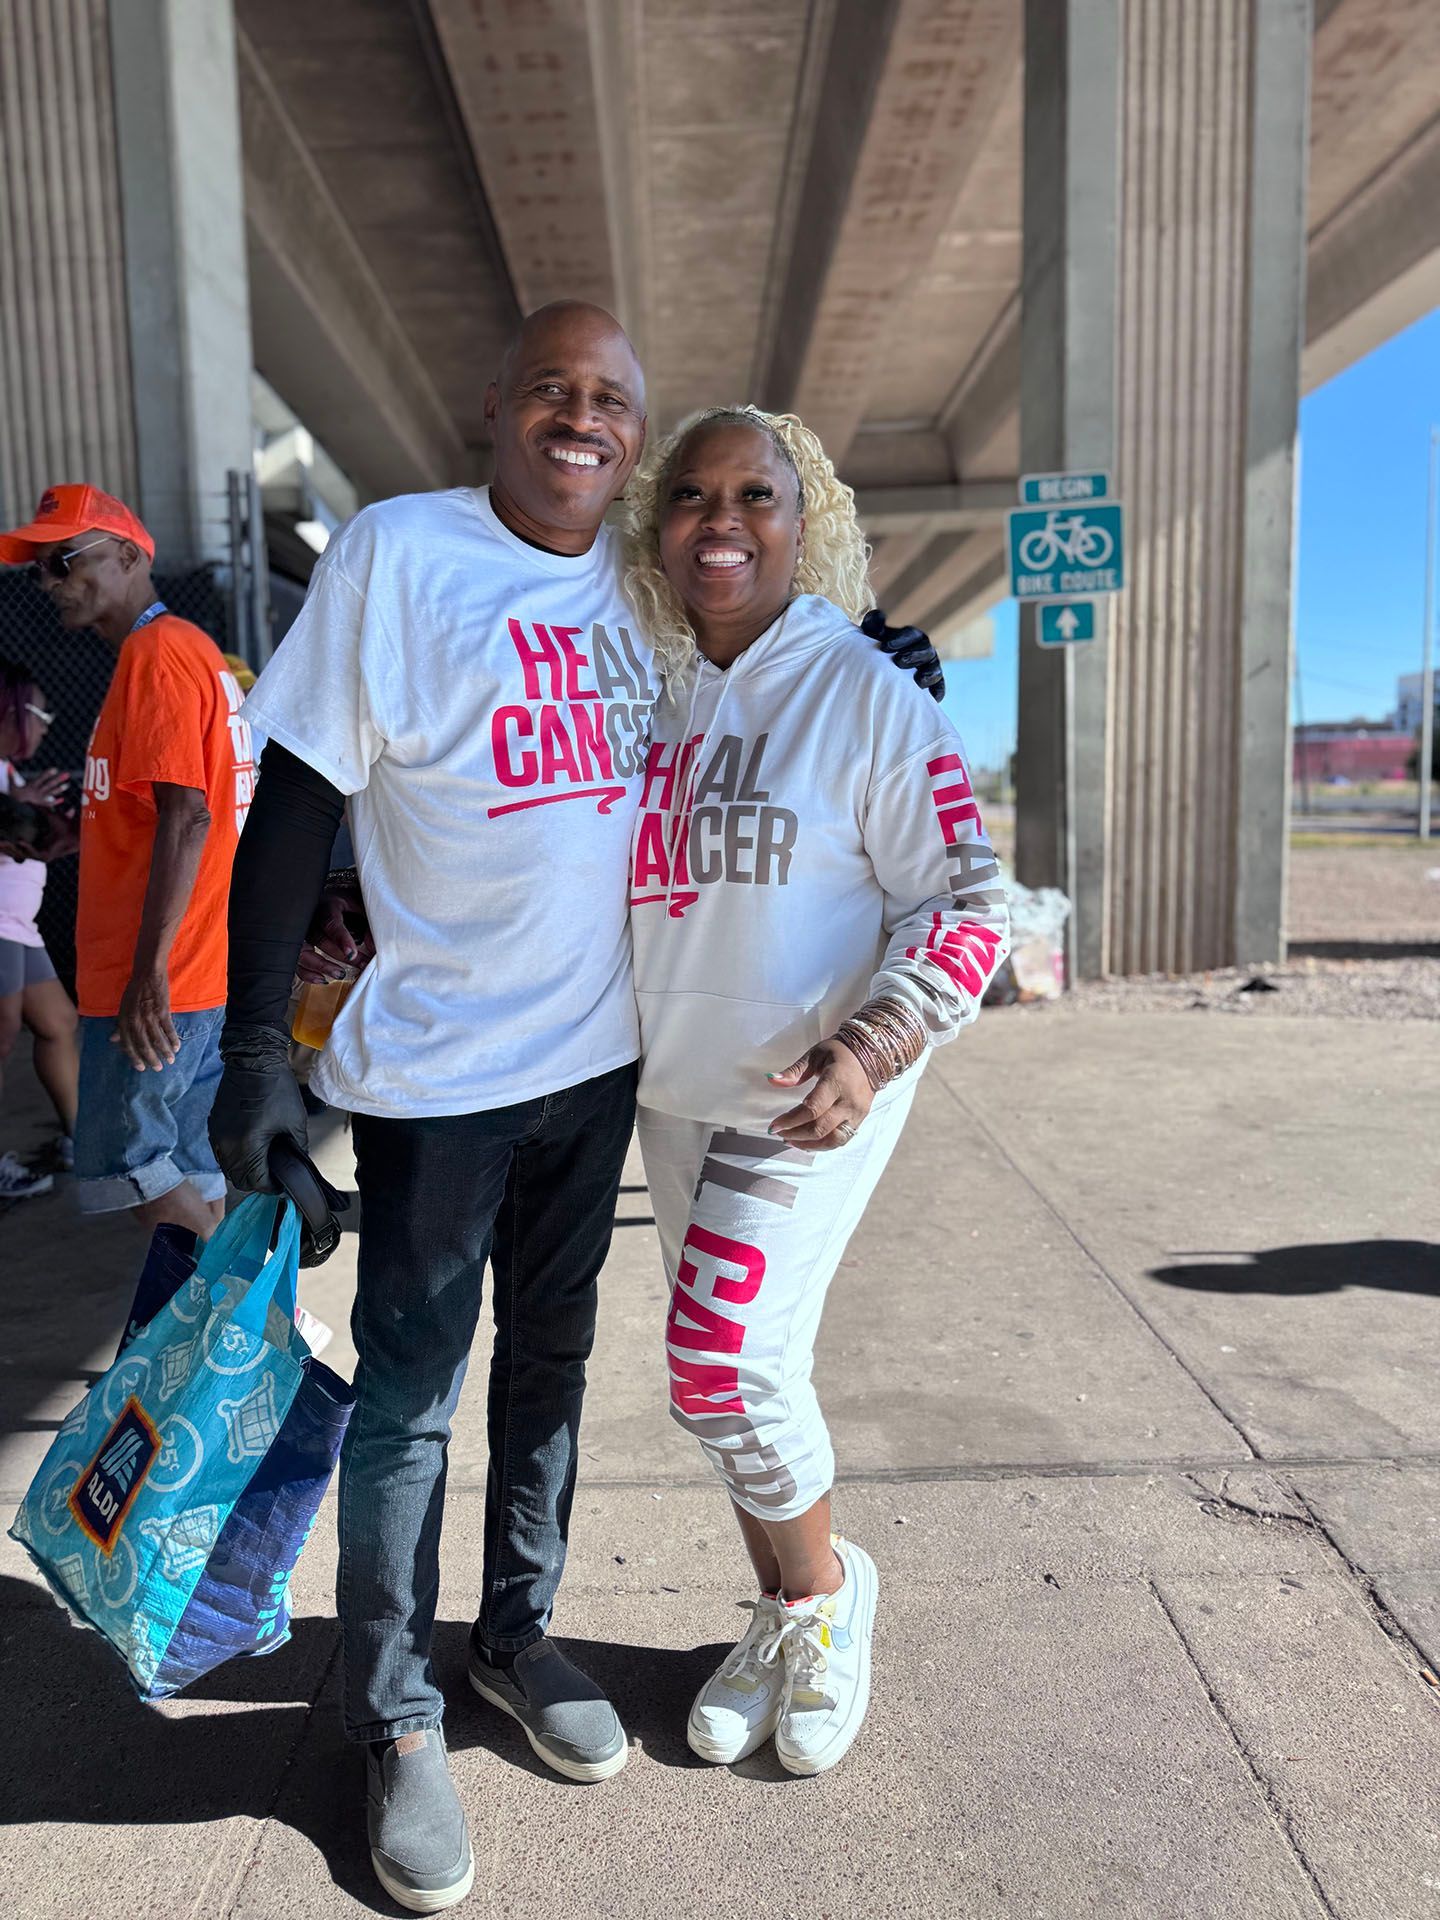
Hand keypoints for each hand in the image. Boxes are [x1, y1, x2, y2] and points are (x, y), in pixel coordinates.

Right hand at [14, 768, 67, 806]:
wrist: (16, 801)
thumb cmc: (15, 790)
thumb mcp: (12, 783)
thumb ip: (11, 775)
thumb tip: (9, 765)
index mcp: (31, 786)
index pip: (41, 779)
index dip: (47, 774)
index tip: (55, 769)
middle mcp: (37, 792)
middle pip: (49, 785)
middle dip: (58, 780)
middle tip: (67, 774)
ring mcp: (40, 798)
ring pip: (51, 793)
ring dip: (59, 790)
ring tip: (68, 785)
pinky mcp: (41, 803)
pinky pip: (49, 803)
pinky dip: (55, 802)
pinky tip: (63, 799)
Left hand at [114, 969, 178, 1070]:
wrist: (147, 974)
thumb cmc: (134, 991)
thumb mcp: (123, 1008)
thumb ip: (119, 1025)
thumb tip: (113, 1039)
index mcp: (123, 1020)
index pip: (127, 1044)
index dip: (134, 1057)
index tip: (141, 1068)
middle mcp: (135, 1020)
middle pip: (143, 1045)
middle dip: (151, 1059)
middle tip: (158, 1068)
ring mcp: (149, 1016)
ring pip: (157, 1039)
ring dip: (164, 1052)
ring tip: (170, 1060)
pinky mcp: (162, 1011)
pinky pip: (168, 1029)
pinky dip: (173, 1039)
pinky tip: (177, 1047)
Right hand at [209, 1028, 308, 1193]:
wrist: (253, 1059)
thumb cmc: (277, 1088)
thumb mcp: (295, 1122)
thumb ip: (297, 1150)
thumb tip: (296, 1168)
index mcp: (246, 1145)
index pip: (257, 1182)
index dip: (273, 1186)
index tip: (284, 1182)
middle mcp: (226, 1145)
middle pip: (240, 1180)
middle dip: (258, 1181)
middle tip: (275, 1174)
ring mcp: (216, 1136)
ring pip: (229, 1168)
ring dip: (245, 1171)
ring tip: (264, 1162)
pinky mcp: (214, 1126)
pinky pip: (222, 1153)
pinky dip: (235, 1157)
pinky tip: (251, 1149)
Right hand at [297, 883, 374, 984]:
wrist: (330, 900)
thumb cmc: (347, 904)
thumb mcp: (360, 907)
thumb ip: (368, 925)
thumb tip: (373, 948)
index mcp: (327, 906)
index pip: (331, 922)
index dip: (341, 939)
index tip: (352, 954)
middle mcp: (311, 919)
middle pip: (319, 939)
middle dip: (339, 956)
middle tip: (360, 965)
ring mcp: (302, 932)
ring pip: (303, 952)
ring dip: (321, 966)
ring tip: (340, 974)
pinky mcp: (299, 944)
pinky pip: (297, 961)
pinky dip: (307, 973)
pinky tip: (323, 979)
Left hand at [766, 1036, 874, 1149]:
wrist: (870, 1055)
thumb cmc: (840, 1053)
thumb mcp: (815, 1055)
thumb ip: (794, 1071)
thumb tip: (772, 1080)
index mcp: (836, 1082)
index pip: (812, 1109)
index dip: (791, 1120)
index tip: (774, 1125)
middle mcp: (848, 1101)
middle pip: (820, 1128)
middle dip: (796, 1134)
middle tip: (778, 1132)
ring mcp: (857, 1113)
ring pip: (832, 1140)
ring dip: (809, 1144)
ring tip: (790, 1140)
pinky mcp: (860, 1120)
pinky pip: (841, 1139)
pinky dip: (823, 1145)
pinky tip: (807, 1142)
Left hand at [862, 607, 944, 699]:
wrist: (883, 673)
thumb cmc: (878, 651)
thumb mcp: (872, 636)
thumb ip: (873, 625)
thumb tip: (878, 616)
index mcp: (912, 636)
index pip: (910, 634)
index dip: (899, 639)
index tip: (884, 647)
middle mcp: (924, 650)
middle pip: (925, 650)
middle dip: (913, 655)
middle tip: (898, 662)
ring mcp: (931, 667)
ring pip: (935, 669)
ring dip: (928, 674)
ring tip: (918, 681)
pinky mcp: (934, 685)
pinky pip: (940, 688)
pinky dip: (937, 692)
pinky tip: (932, 698)